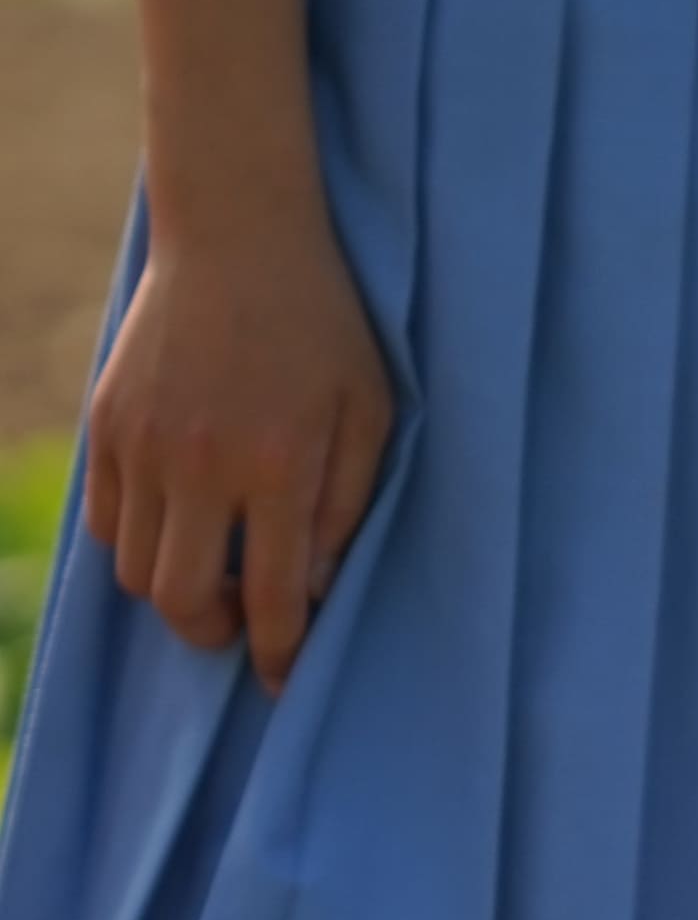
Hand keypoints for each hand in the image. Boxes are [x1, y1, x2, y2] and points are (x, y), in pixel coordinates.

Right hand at [80, 222, 393, 687]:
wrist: (238, 240)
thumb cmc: (325, 328)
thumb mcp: (370, 414)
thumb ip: (346, 506)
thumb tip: (313, 587)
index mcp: (277, 466)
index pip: (268, 597)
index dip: (278, 652)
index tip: (285, 678)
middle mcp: (199, 465)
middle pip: (180, 599)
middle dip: (213, 635)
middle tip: (242, 630)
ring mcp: (141, 445)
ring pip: (134, 570)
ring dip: (172, 594)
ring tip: (211, 579)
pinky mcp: (104, 425)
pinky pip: (107, 521)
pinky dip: (137, 546)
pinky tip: (177, 531)